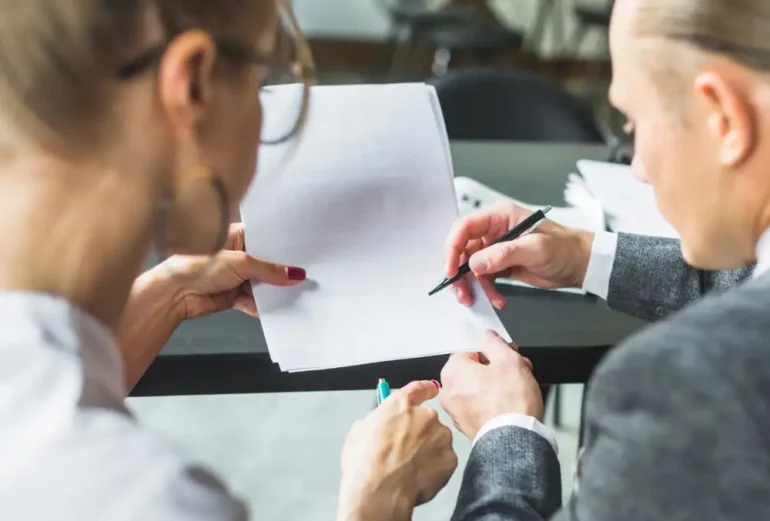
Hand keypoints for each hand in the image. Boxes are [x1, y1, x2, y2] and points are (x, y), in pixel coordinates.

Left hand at [157, 223, 305, 318]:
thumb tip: (293, 273)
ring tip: (294, 293)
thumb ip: (269, 269)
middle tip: (304, 275)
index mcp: (238, 236)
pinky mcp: (234, 295)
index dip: (285, 246)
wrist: (173, 294)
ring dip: (274, 290)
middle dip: (282, 271)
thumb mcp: (240, 262)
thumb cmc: (195, 266)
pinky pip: (255, 301)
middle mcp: (238, 255)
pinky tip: (276, 307)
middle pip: (268, 264)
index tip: (304, 253)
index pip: (268, 239)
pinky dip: (263, 306)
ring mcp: (236, 276)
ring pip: (263, 284)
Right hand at [337, 381, 456, 520]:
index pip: (420, 388)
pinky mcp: (450, 459)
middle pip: (429, 419)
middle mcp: (426, 416)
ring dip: (429, 449)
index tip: (431, 390)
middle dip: (421, 431)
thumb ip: (379, 419)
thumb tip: (385, 423)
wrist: (379, 491)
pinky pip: (444, 461)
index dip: (426, 389)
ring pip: (438, 440)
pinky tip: (419, 477)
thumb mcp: (360, 430)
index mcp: (402, 404)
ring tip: (411, 468)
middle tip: (406, 450)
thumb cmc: (364, 460)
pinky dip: (436, 468)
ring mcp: (441, 438)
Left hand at [440, 331, 542, 440]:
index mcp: (453, 372)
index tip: (507, 352)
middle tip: (519, 368)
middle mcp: (448, 391)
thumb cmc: (510, 402)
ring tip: (520, 386)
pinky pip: (479, 405)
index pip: (470, 349)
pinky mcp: (467, 425)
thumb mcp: (508, 360)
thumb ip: (494, 343)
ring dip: (498, 383)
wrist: (515, 442)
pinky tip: (511, 403)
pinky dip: (493, 401)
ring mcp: (456, 411)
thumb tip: (487, 336)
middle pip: (474, 369)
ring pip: (478, 387)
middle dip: (498, 366)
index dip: (492, 349)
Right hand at [444, 201, 593, 308]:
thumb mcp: (536, 249)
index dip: (452, 248)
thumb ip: (504, 254)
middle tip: (462, 293)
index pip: (464, 228)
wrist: (579, 264)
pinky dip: (485, 290)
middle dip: (459, 273)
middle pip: (462, 250)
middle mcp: (493, 231)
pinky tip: (497, 299)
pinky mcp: (499, 264)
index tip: (451, 271)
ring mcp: (495, 248)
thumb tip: (475, 263)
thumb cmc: (564, 248)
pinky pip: (483, 278)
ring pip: (469, 267)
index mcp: (498, 217)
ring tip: (477, 300)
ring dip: (471, 285)